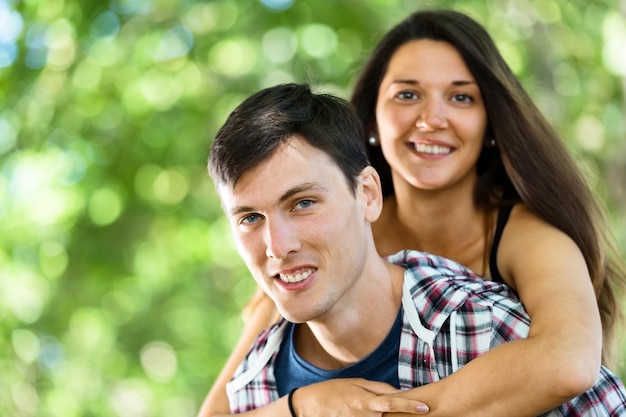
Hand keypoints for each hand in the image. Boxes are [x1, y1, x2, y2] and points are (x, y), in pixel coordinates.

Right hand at [293, 379, 428, 416]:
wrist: (310, 405)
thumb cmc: (334, 391)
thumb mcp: (357, 384)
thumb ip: (379, 389)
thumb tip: (399, 392)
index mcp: (365, 401)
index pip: (392, 402)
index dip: (409, 406)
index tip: (425, 407)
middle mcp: (363, 415)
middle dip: (400, 415)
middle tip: (413, 411)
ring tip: (368, 407)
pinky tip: (365, 414)